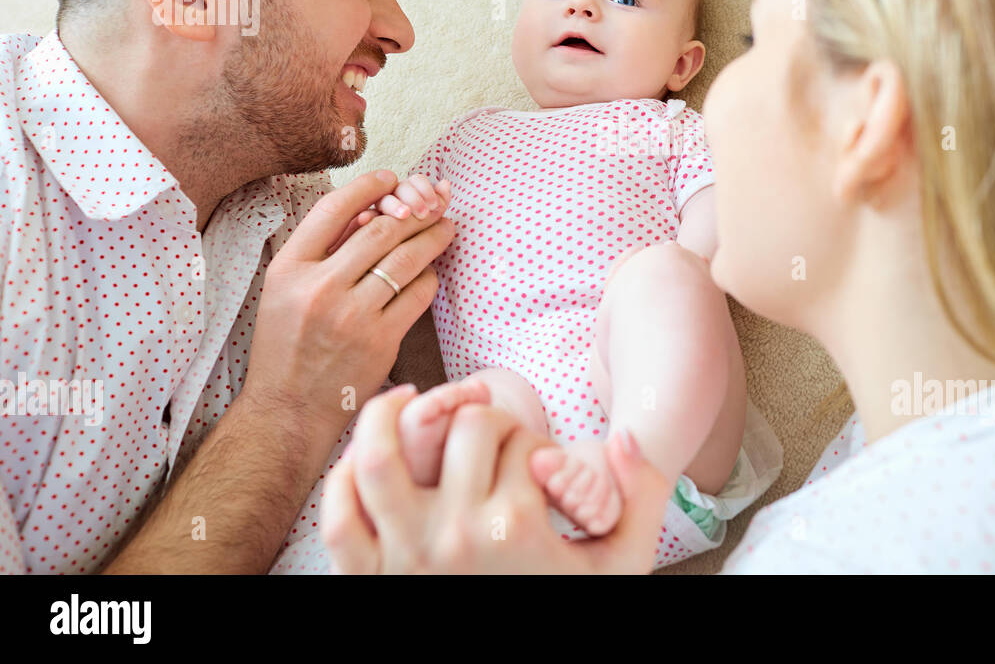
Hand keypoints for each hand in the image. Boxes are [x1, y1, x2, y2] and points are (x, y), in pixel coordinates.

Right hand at [243, 170, 456, 438]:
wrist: (288, 410)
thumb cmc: (287, 345)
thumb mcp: (284, 290)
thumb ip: (320, 251)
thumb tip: (371, 211)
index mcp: (288, 269)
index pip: (333, 209)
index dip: (368, 186)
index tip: (391, 178)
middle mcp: (319, 288)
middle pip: (380, 230)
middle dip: (415, 211)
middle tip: (435, 203)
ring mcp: (352, 316)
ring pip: (405, 259)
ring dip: (433, 237)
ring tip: (446, 227)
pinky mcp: (381, 341)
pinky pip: (418, 295)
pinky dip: (429, 277)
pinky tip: (430, 272)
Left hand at [321, 386, 672, 573]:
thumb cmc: (561, 606)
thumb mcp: (619, 565)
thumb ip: (641, 498)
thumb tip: (626, 437)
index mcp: (516, 527)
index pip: (519, 438)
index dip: (529, 437)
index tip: (534, 466)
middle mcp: (458, 535)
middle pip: (463, 429)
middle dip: (481, 420)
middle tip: (488, 443)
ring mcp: (406, 555)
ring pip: (382, 455)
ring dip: (387, 417)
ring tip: (400, 401)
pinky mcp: (368, 577)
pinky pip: (340, 516)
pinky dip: (341, 479)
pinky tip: (362, 456)